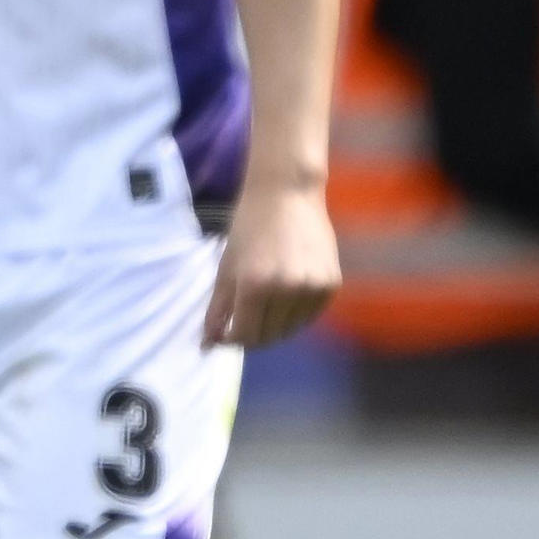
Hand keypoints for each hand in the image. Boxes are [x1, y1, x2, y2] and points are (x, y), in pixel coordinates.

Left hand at [205, 180, 338, 348]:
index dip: (231, 340)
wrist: (288, 194)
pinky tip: (286, 295)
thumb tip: (207, 344)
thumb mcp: (226, 267)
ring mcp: (312, 288)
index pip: (243, 335)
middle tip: (244, 320)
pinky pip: (310, 316)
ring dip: (274, 326)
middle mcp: (287, 290)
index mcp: (255, 285)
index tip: (225, 333)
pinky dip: (296, 315)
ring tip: (265, 303)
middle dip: (251, 335)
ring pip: (290, 329)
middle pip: (268, 336)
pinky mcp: (331, 284)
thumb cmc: (249, 227)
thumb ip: (216, 309)